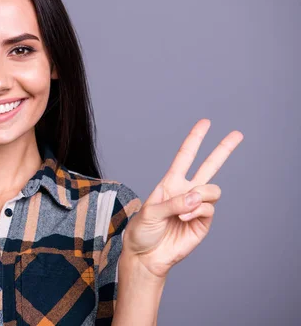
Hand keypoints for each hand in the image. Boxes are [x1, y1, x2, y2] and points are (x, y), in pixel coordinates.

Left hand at [122, 119, 243, 278]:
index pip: (185, 157)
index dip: (194, 139)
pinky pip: (208, 209)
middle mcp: (185, 192)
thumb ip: (173, 203)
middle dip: (223, 150)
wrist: (146, 256)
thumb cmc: (142, 231)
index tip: (205, 122)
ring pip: (212, 189)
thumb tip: (196, 198)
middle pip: (209, 166)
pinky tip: (183, 220)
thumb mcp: (150, 212)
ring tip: (183, 210)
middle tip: (237, 134)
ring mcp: (196, 207)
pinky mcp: (202, 223)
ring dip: (199, 196)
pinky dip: (196, 212)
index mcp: (170, 183)